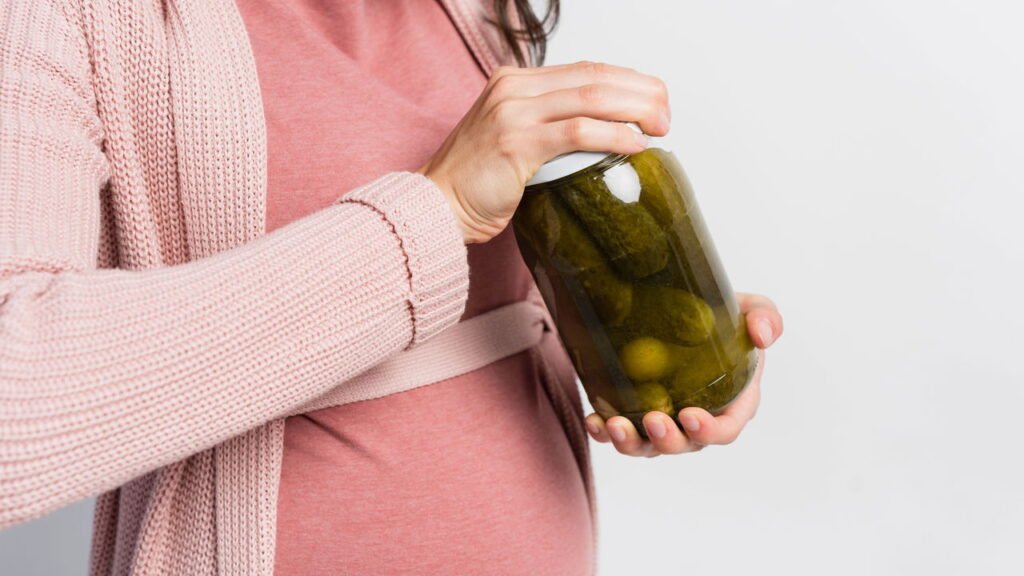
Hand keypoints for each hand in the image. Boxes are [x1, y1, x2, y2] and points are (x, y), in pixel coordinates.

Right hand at [420, 61, 670, 243]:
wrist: (434, 205)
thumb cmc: (474, 183)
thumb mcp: (512, 139)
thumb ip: (547, 128)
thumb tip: (599, 136)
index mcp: (514, 82)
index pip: (584, 70)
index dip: (627, 80)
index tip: (654, 99)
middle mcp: (513, 88)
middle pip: (593, 77)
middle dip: (640, 92)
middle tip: (666, 114)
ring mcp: (513, 113)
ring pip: (590, 98)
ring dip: (634, 110)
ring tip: (659, 127)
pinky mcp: (516, 143)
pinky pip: (577, 132)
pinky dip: (612, 136)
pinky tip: (634, 146)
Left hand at [584, 293, 782, 456]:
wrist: (679, 307)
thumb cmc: (722, 315)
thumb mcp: (749, 309)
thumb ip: (764, 317)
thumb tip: (763, 335)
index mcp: (731, 402)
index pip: (726, 429)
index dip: (710, 431)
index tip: (691, 415)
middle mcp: (696, 420)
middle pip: (685, 444)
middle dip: (668, 440)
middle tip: (653, 420)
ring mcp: (664, 421)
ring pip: (648, 446)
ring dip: (631, 443)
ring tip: (614, 426)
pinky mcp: (632, 413)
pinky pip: (617, 431)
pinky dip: (603, 431)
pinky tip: (593, 420)